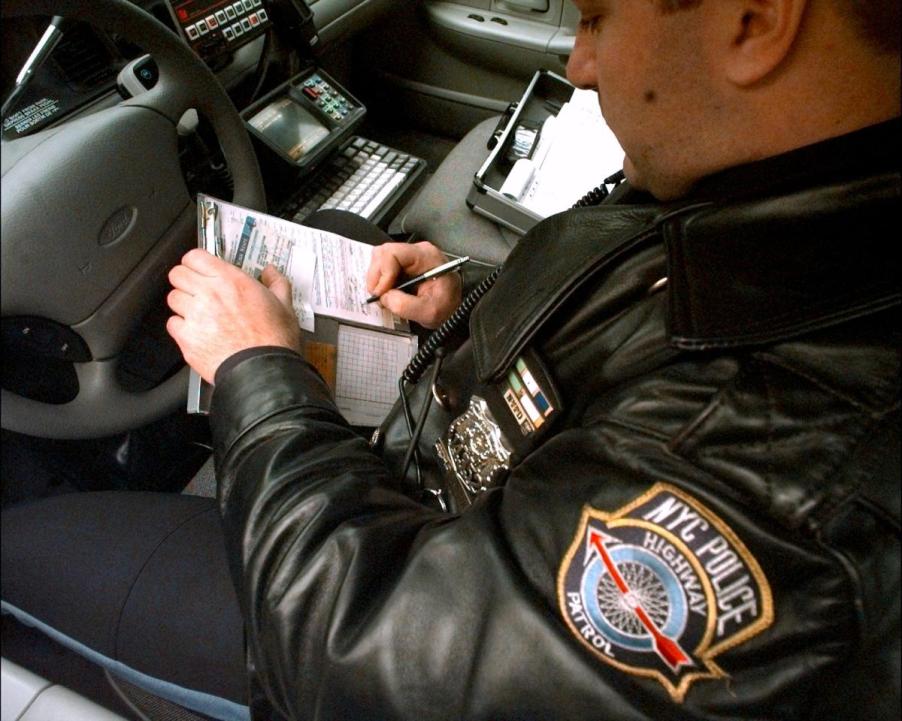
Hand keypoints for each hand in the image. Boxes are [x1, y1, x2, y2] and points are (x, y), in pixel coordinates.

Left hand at [166, 249, 302, 383]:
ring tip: (200, 314)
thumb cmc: (274, 341)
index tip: (202, 269)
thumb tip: (270, 272)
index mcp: (231, 280)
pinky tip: (198, 332)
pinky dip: (182, 327)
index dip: (196, 262)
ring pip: (173, 298)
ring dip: (184, 304)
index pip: (194, 257)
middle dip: (186, 280)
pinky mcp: (187, 338)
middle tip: (198, 290)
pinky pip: (172, 324)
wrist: (264, 372)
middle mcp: (209, 294)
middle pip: (177, 274)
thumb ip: (276, 283)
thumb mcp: (285, 306)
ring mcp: (195, 316)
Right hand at [366, 242, 461, 327]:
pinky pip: (384, 266)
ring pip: (380, 258)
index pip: (393, 253)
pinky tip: (388, 292)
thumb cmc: (447, 308)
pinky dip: (380, 280)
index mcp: (426, 257)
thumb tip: (384, 297)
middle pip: (383, 253)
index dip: (382, 273)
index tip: (381, 293)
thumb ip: (405, 306)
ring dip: (377, 278)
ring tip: (384, 295)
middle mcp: (417, 251)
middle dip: (377, 277)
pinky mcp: (403, 264)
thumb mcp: (429, 312)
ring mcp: (409, 256)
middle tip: (380, 296)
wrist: (454, 308)